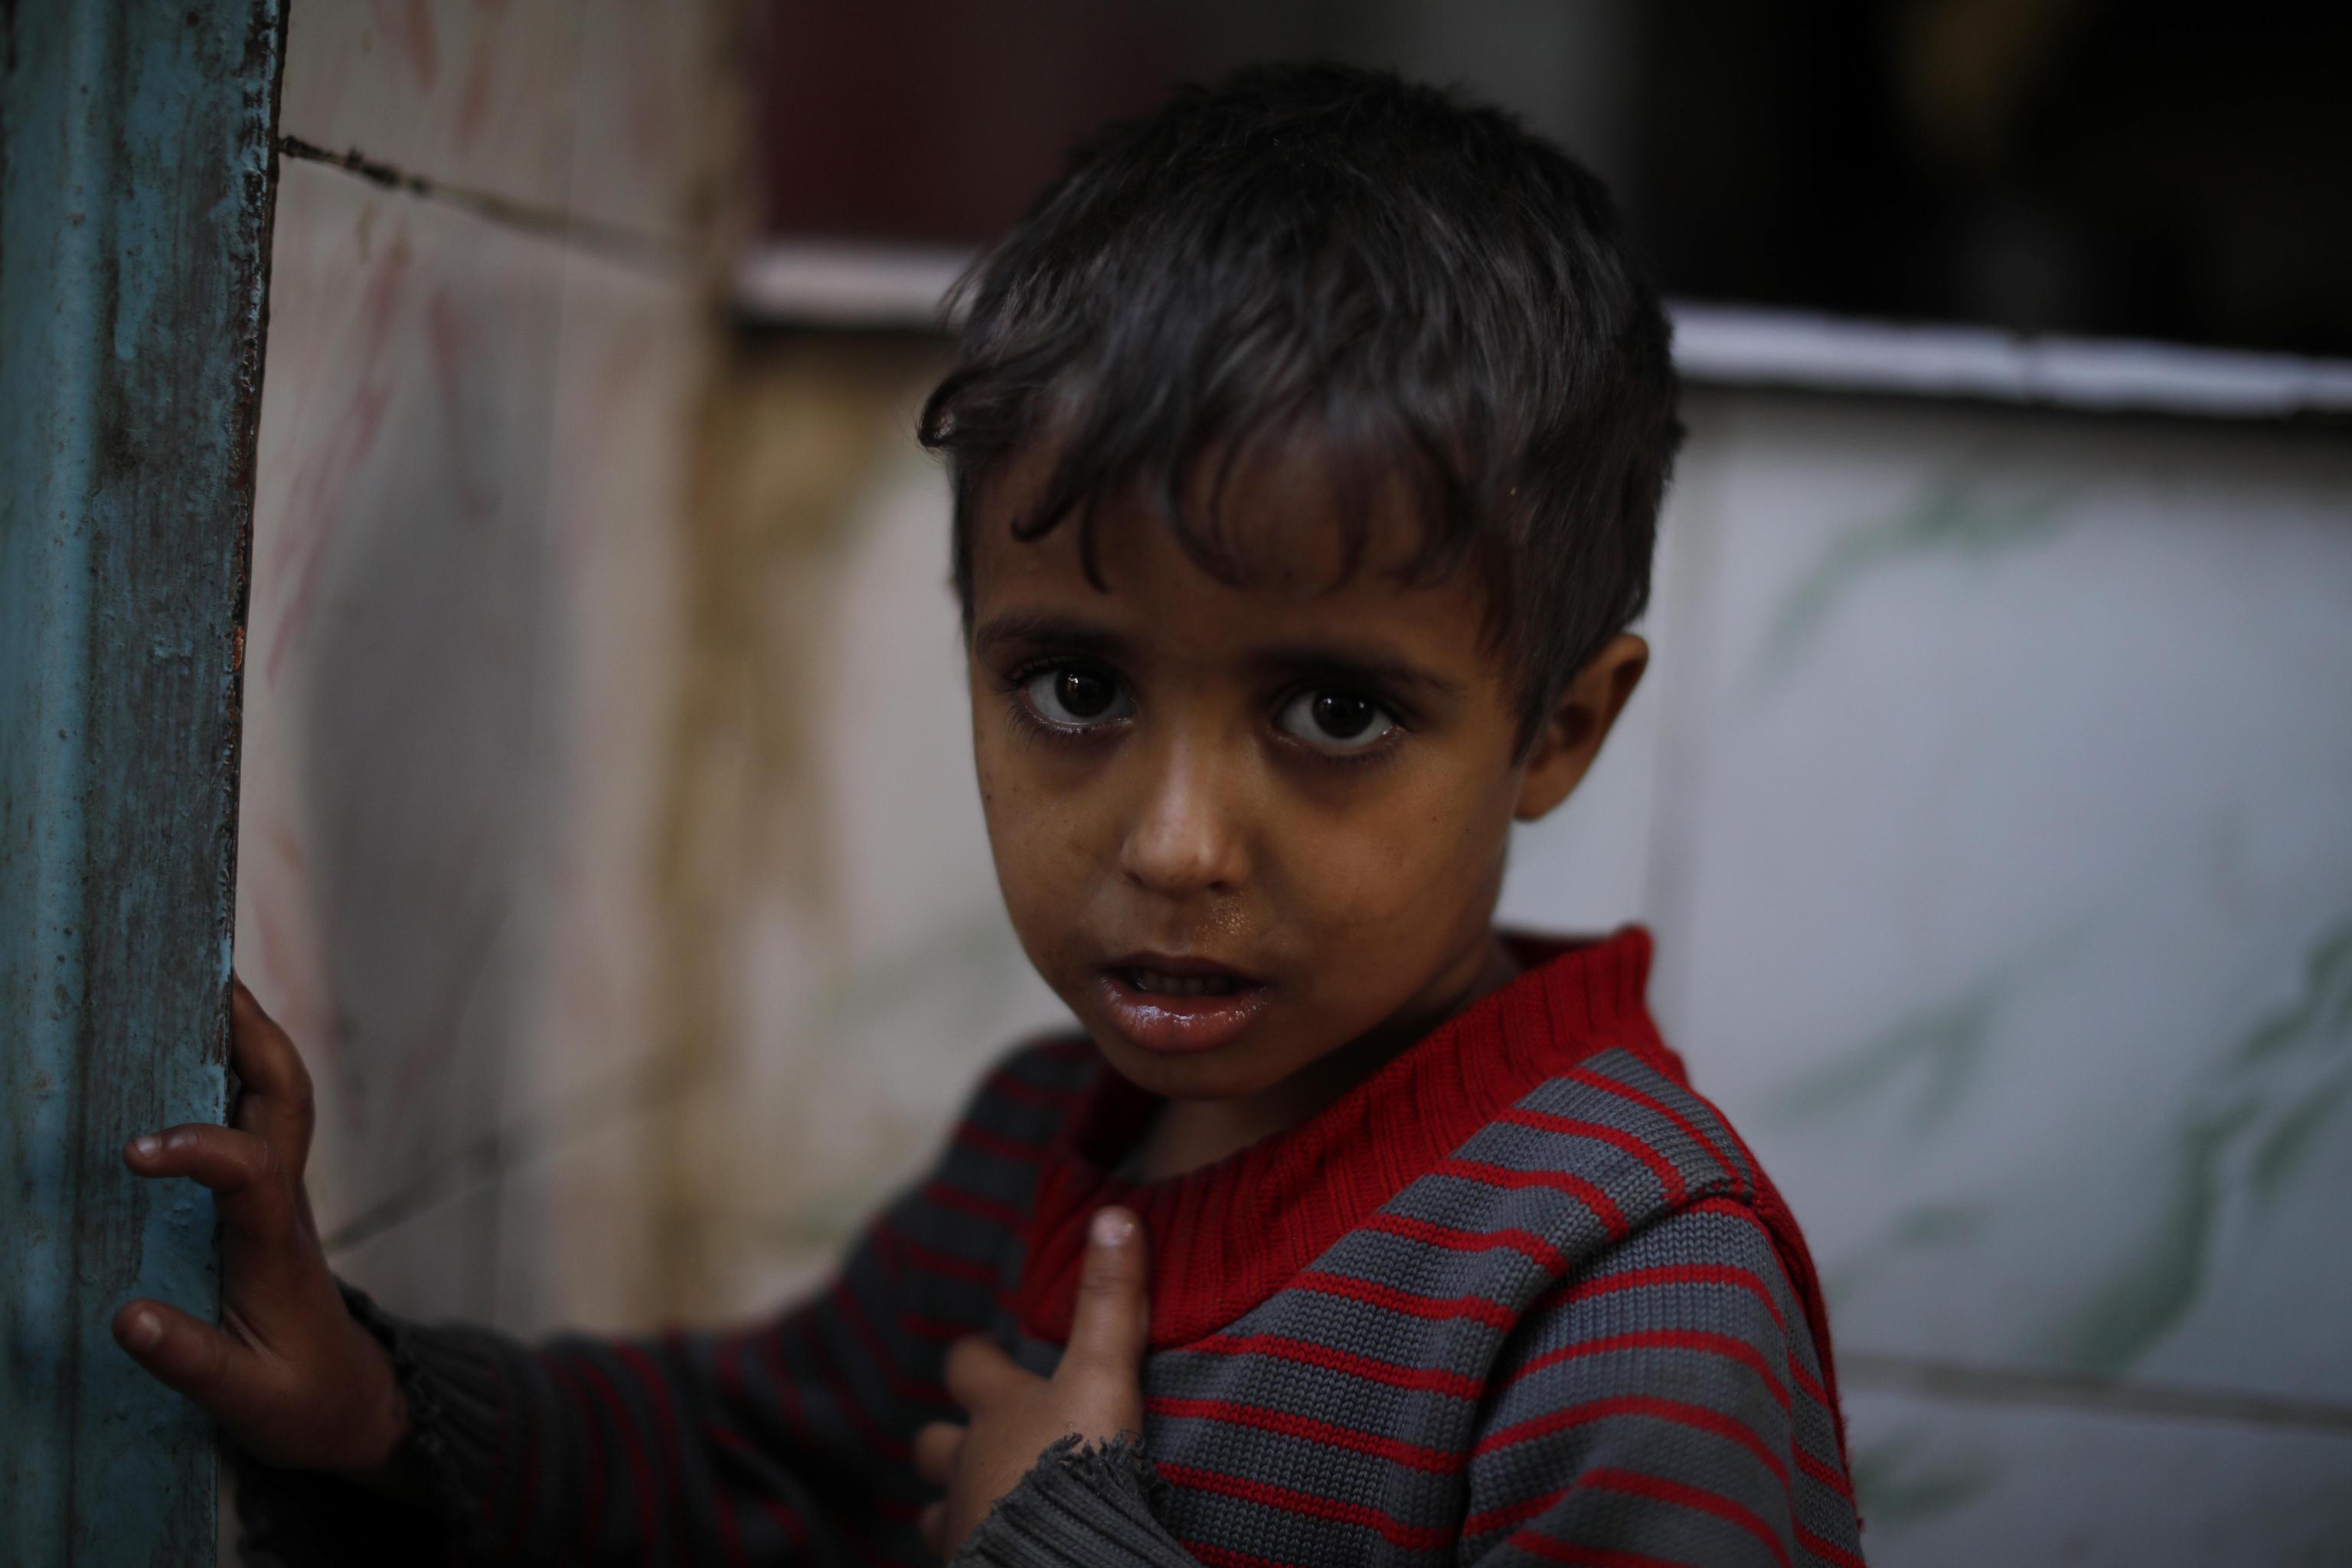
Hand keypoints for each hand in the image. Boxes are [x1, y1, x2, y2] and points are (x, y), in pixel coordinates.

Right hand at [112, 978, 413, 1484]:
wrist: (354, 1404)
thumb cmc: (302, 1402)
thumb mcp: (247, 1401)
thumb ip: (191, 1360)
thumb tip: (126, 1317)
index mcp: (276, 1245)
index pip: (250, 1171)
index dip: (199, 1148)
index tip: (134, 1151)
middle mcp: (283, 1201)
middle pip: (286, 1096)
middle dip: (251, 1033)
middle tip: (201, 975)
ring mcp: (278, 1193)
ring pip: (276, 1093)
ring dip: (244, 1034)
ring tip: (195, 978)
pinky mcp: (264, 1198)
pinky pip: (254, 1115)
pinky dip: (228, 1067)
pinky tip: (188, 1042)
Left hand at [914, 1207, 1148, 1558]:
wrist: (1056, 1564)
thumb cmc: (1075, 1467)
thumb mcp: (1103, 1377)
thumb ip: (1111, 1303)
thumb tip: (1116, 1213)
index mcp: (998, 1411)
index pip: (967, 1367)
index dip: (974, 1357)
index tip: (981, 1351)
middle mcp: (968, 1467)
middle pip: (931, 1446)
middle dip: (944, 1441)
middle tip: (974, 1442)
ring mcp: (964, 1527)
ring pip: (937, 1512)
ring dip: (955, 1505)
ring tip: (982, 1509)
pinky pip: (964, 1558)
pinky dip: (977, 1550)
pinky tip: (1002, 1552)